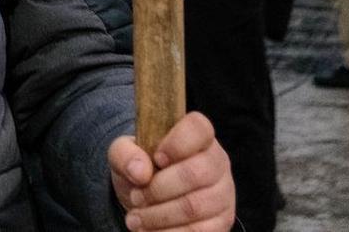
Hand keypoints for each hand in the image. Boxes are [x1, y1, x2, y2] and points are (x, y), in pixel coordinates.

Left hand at [108, 111, 235, 230]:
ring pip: (193, 207)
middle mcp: (217, 162)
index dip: (177, 143)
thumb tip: (140, 171)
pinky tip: (149, 231)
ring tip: (136, 218)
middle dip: (157, 189)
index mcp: (199, 137)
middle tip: (136, 197)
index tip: (156, 157)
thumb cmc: (142, 168)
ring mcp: (223, 194)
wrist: (149, 199)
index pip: (199, 128)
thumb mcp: (125, 154)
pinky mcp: (222, 223)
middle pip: (194, 174)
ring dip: (158, 216)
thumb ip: (125, 153)